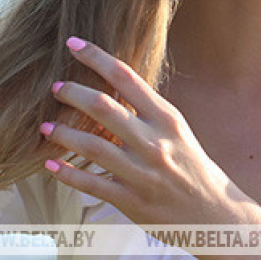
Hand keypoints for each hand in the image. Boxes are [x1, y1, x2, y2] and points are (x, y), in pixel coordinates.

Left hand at [40, 37, 245, 228]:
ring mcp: (141, 173)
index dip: (95, 57)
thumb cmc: (193, 168)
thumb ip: (147, 112)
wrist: (214, 215)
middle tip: (56, 88)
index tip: (73, 44)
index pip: (126, 77)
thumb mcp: (177, 131)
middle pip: (102, 107)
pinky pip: (90, 184)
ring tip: (46, 127)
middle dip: (72, 93)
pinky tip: (52, 165)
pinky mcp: (130, 200)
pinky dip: (67, 174)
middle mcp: (154, 142)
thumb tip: (111, 88)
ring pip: (90, 145)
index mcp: (167, 119)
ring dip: (62, 134)